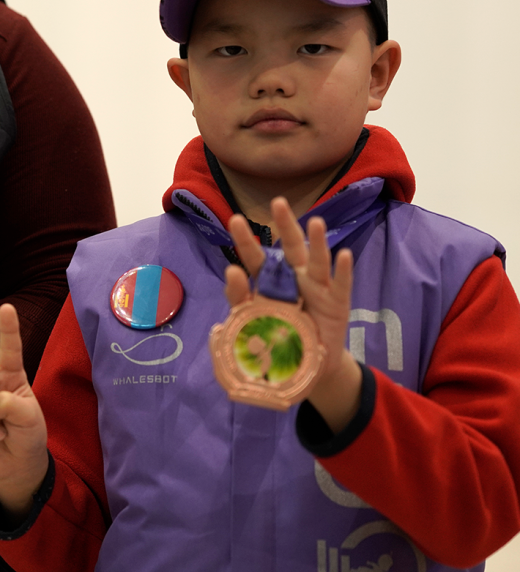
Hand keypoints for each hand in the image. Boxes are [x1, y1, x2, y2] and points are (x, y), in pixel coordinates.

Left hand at [226, 198, 361, 429]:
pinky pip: (341, 285)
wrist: (305, 368)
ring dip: (317, 241)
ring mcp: (317, 289)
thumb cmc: (274, 340)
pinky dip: (343, 270)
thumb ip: (237, 303)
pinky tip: (343, 254)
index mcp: (268, 282)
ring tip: (315, 222)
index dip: (245, 241)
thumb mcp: (249, 326)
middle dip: (285, 224)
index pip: (254, 258)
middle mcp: (293, 278)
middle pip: (289, 248)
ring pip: (317, 261)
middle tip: (278, 203)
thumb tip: (228, 283)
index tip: (235, 221)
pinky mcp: (337, 304)